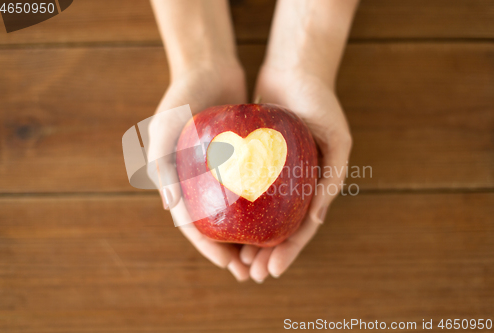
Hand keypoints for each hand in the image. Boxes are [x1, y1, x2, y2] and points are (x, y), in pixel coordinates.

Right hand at [148, 62, 251, 281]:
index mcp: (178, 182)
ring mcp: (221, 173)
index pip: (193, 225)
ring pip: (236, 213)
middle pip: (217, 225)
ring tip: (268, 252)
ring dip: (249, 236)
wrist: (208, 66)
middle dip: (232, 251)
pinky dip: (261, 207)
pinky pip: (251, 189)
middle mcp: (200, 182)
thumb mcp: (165, 127)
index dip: (209, 249)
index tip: (230, 266)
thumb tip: (170, 208)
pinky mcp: (240, 161)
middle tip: (252, 269)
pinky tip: (279, 219)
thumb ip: (162, 164)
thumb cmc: (182, 95)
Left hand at [239, 65, 351, 281]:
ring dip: (251, 240)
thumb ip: (331, 178)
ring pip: (262, 216)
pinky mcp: (256, 161)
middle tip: (249, 273)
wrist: (295, 69)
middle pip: (280, 228)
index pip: (302, 229)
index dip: (288, 252)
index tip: (272, 272)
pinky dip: (239, 211)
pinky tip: (225, 224)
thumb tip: (317, 220)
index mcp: (316, 186)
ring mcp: (275, 175)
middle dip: (267, 254)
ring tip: (236, 258)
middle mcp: (295, 185)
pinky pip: (247, 191)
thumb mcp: (337, 140)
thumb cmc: (320, 102)